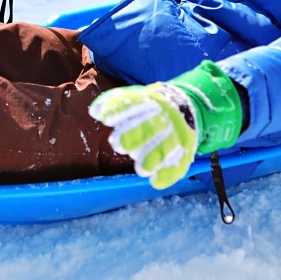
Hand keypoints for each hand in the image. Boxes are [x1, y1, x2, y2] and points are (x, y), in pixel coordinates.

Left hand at [88, 61, 242, 188]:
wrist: (186, 107)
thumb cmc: (150, 107)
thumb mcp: (135, 97)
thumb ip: (115, 102)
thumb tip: (94, 111)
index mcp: (151, 101)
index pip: (135, 102)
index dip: (120, 109)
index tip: (106, 118)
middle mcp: (165, 117)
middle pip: (151, 126)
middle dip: (134, 135)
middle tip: (118, 144)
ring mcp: (177, 134)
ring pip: (167, 147)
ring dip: (154, 158)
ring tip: (141, 169)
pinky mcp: (185, 150)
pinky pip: (180, 163)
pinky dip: (169, 174)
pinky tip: (156, 181)